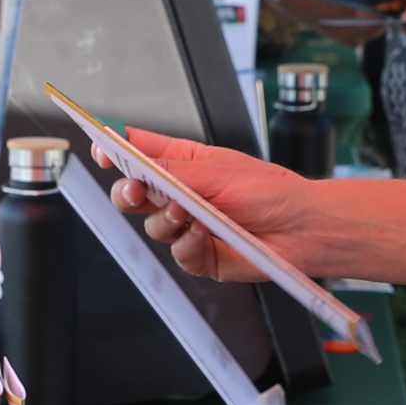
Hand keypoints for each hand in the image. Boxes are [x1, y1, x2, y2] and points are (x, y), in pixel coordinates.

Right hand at [107, 129, 328, 283]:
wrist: (304, 229)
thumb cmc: (273, 191)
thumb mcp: (218, 171)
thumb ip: (173, 172)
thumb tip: (137, 166)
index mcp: (184, 163)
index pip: (138, 153)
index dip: (115, 150)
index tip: (101, 149)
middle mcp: (182, 194)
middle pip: (133, 192)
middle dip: (128, 191)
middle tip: (136, 189)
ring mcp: (188, 226)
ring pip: (152, 226)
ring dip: (166, 219)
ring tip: (189, 213)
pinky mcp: (200, 255)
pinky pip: (177, 253)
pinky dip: (187, 243)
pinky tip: (204, 234)